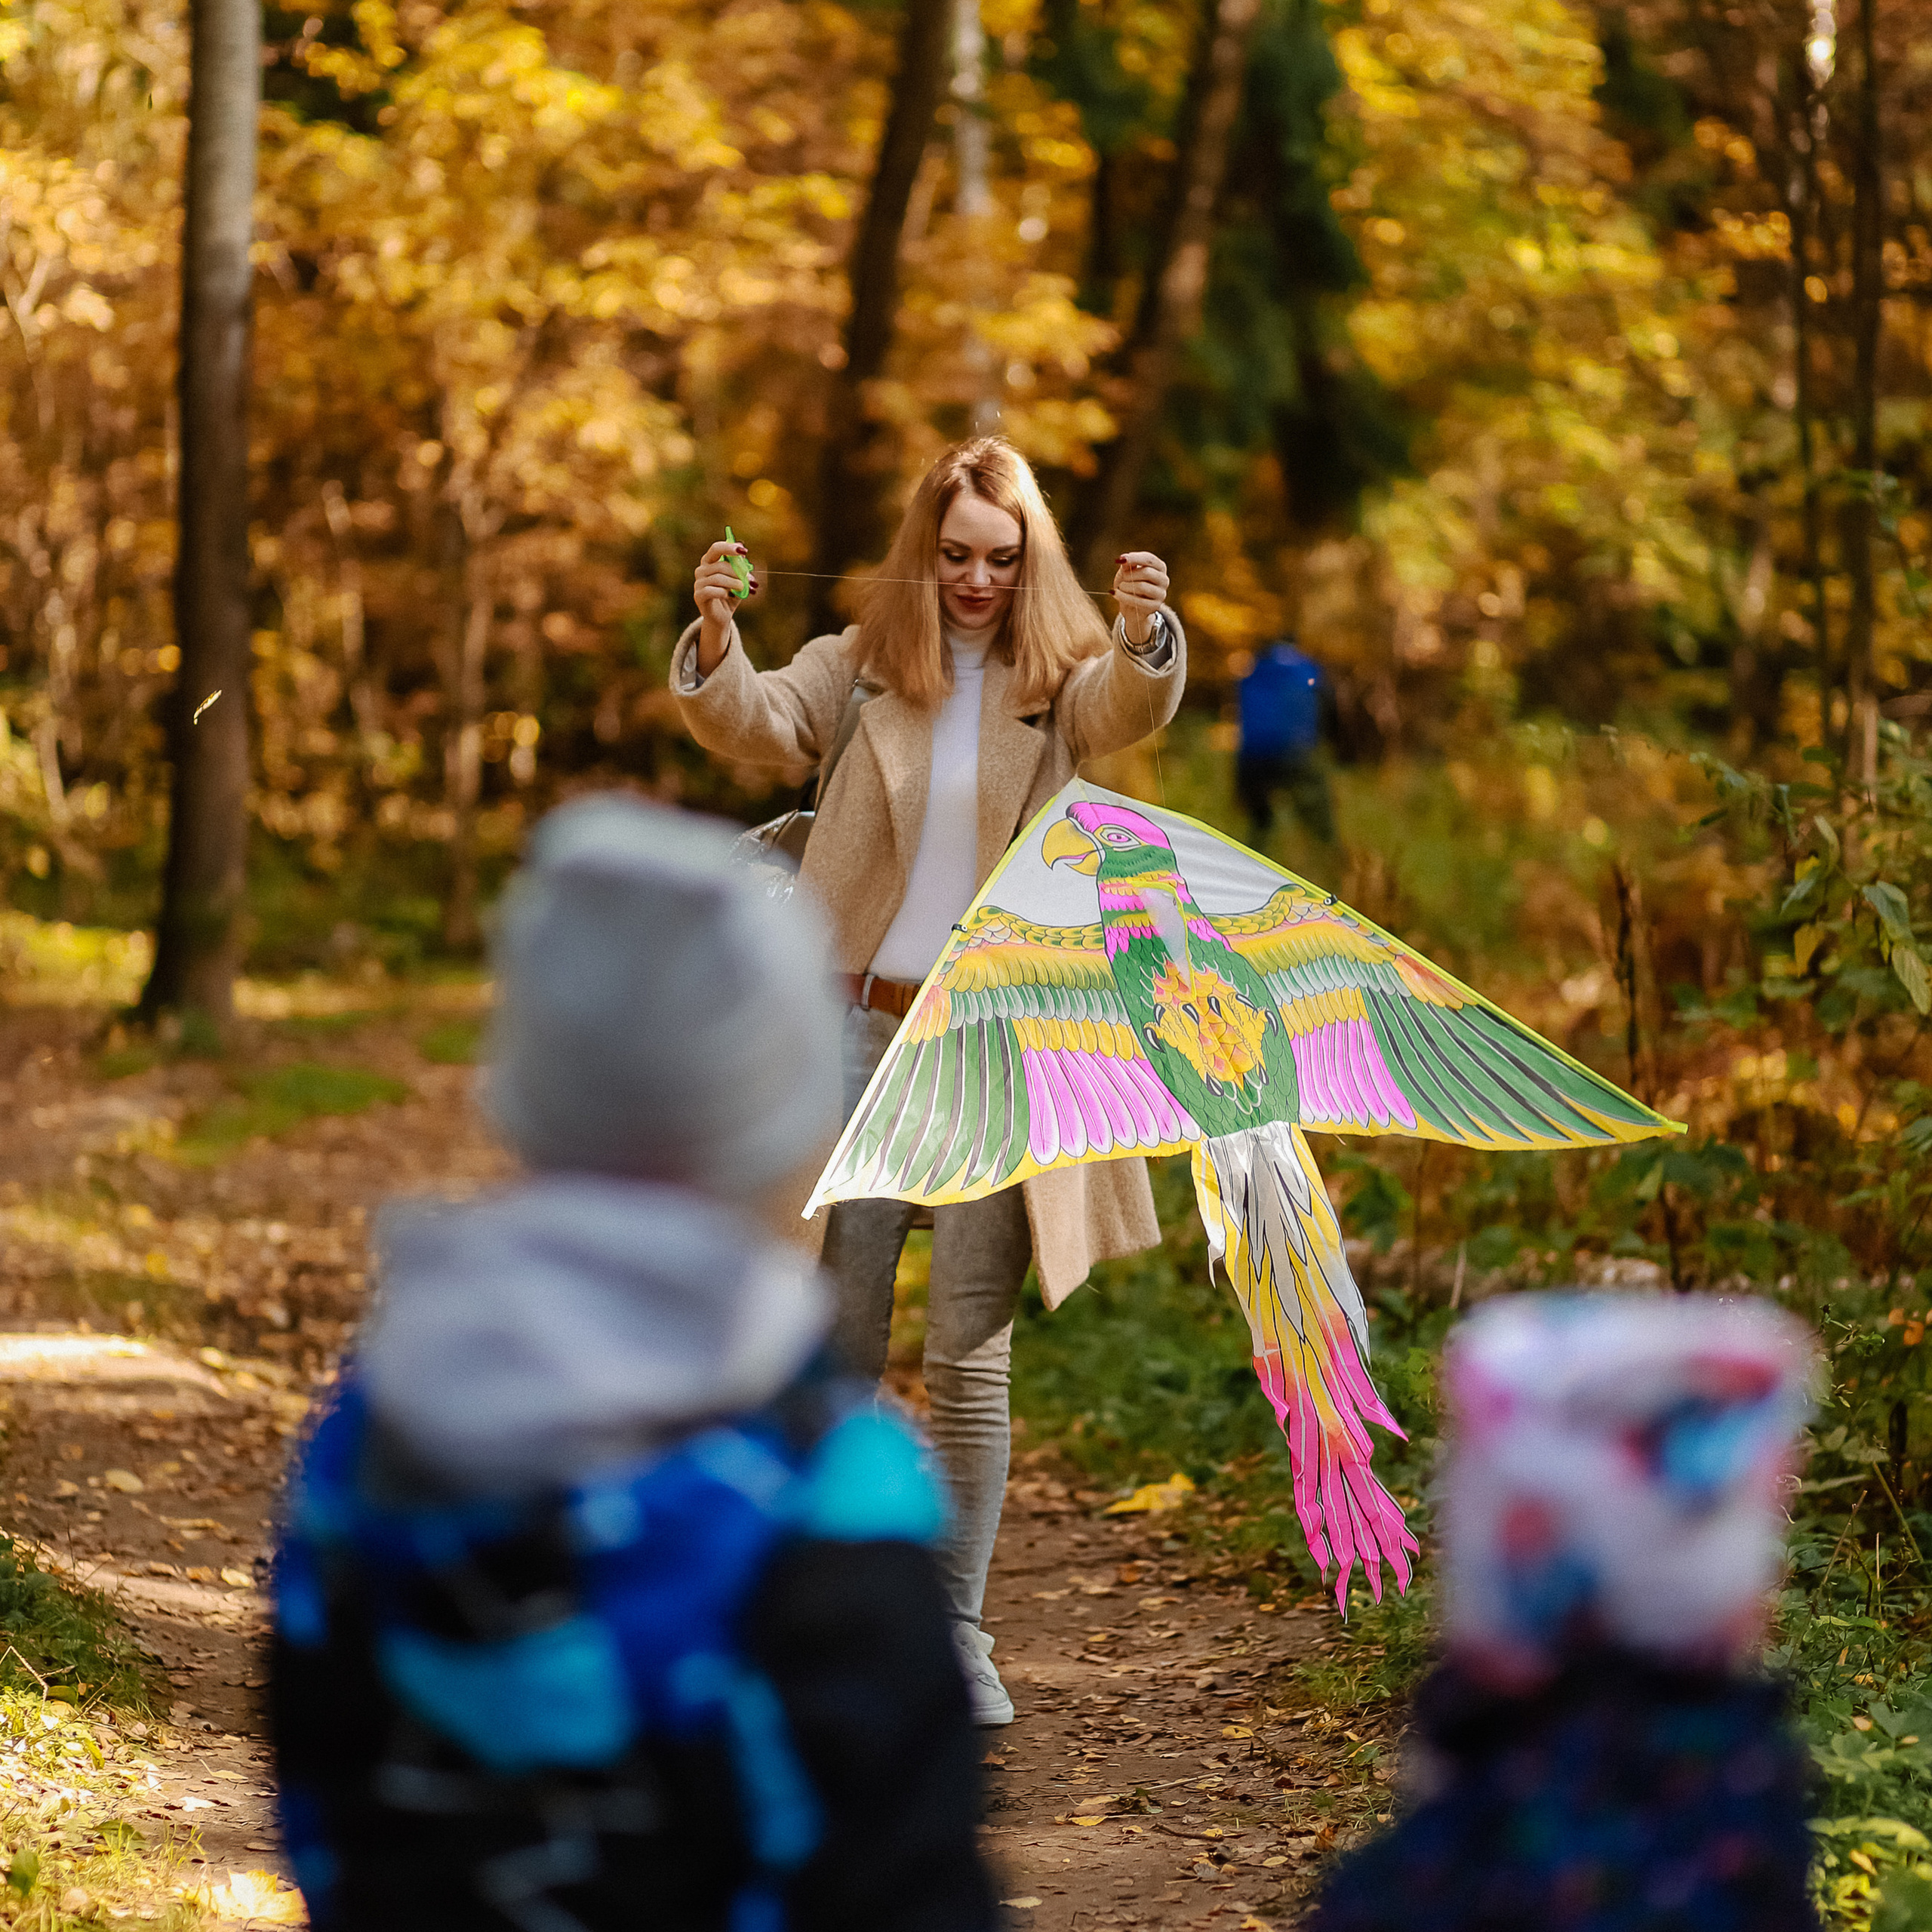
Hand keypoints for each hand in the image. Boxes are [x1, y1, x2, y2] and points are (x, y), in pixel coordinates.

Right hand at [694, 540, 756, 674]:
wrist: (722, 616)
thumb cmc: (730, 595)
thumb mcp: (739, 580)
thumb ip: (740, 568)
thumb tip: (743, 555)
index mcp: (709, 562)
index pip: (716, 549)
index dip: (729, 548)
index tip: (743, 551)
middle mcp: (701, 570)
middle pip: (720, 565)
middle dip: (737, 571)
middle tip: (748, 578)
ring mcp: (698, 583)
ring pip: (718, 578)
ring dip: (734, 583)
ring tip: (743, 588)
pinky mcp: (698, 595)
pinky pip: (711, 590)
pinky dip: (723, 592)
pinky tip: (727, 595)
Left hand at [1112, 551, 1169, 645]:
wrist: (1130, 606)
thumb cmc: (1130, 584)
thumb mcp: (1127, 571)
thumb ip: (1128, 565)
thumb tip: (1123, 560)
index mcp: (1159, 567)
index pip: (1150, 559)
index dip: (1135, 558)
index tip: (1121, 559)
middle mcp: (1164, 579)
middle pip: (1147, 572)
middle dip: (1130, 574)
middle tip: (1122, 577)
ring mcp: (1161, 593)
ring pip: (1142, 587)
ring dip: (1126, 586)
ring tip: (1120, 587)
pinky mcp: (1155, 606)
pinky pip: (1139, 601)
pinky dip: (1124, 597)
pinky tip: (1115, 594)